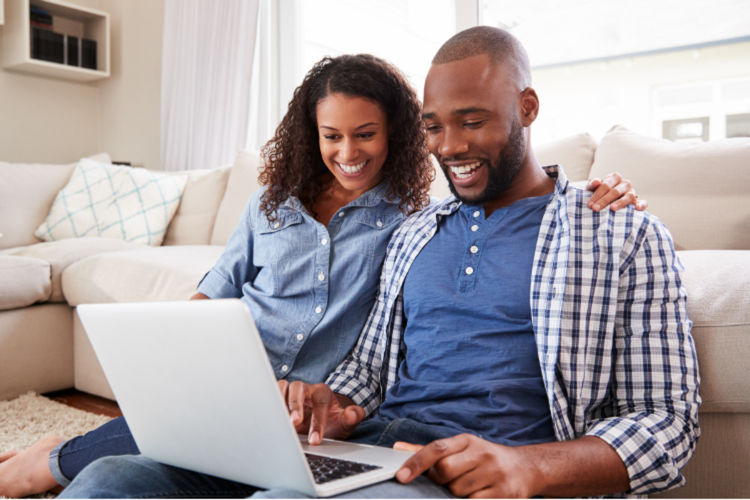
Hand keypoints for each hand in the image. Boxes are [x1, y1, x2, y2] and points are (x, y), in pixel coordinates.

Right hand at [277, 380, 364, 444]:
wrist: (323, 420)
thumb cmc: (332, 421)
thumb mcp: (344, 422)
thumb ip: (352, 417)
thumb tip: (353, 413)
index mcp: (323, 392)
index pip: (320, 403)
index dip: (317, 422)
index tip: (315, 439)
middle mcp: (306, 389)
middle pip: (298, 388)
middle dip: (295, 405)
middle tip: (294, 423)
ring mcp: (291, 392)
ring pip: (283, 387)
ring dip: (279, 402)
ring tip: (278, 420)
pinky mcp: (279, 397)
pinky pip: (271, 393)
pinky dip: (269, 403)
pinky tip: (269, 418)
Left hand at [394, 434, 539, 497]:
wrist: (526, 467)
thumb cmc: (487, 459)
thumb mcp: (462, 448)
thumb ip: (431, 451)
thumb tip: (399, 448)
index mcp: (468, 440)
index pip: (437, 448)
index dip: (416, 462)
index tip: (401, 477)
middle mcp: (482, 453)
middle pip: (445, 471)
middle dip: (441, 481)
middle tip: (448, 482)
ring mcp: (494, 473)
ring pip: (458, 491)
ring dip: (456, 494)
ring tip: (468, 487)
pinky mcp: (503, 493)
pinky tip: (477, 495)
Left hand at [586, 172, 646, 211]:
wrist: (606, 198)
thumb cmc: (599, 192)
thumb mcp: (593, 187)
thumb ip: (593, 184)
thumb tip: (596, 182)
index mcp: (615, 177)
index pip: (606, 185)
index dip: (597, 195)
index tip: (590, 205)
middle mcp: (625, 183)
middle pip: (615, 191)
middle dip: (604, 200)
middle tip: (595, 209)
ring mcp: (632, 192)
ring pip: (629, 196)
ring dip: (620, 203)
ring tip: (612, 209)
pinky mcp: (638, 201)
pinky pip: (643, 202)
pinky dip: (641, 205)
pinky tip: (637, 208)